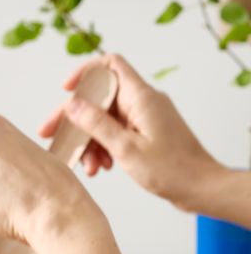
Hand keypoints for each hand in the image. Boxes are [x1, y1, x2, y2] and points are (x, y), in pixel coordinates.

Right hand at [38, 54, 220, 209]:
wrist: (199, 187)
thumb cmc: (171, 170)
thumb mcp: (126, 149)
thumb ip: (97, 124)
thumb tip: (72, 104)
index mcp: (140, 97)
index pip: (110, 65)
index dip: (85, 73)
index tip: (65, 90)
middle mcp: (143, 102)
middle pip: (101, 98)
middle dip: (76, 119)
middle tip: (54, 138)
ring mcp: (145, 117)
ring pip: (106, 119)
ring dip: (91, 141)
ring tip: (89, 167)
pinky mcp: (146, 133)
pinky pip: (117, 132)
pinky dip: (105, 147)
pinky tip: (102, 167)